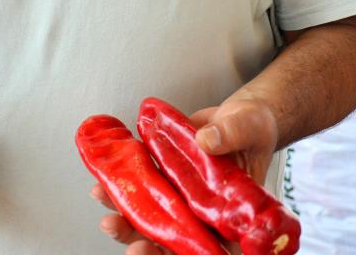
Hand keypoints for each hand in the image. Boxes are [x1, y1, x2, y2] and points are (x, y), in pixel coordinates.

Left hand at [93, 98, 277, 252]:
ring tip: (105, 204)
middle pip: (174, 242)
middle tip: (133, 245)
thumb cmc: (254, 128)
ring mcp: (180, 198)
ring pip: (151, 220)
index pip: (213, 248)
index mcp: (230, 213)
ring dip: (125, 220)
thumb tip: (207, 140)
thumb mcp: (248, 127)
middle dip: (149, 246)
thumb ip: (231, 134)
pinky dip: (118, 190)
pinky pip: (140, 191)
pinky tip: (101, 186)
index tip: (166, 253)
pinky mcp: (163, 179)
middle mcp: (201, 212)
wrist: (238, 114)